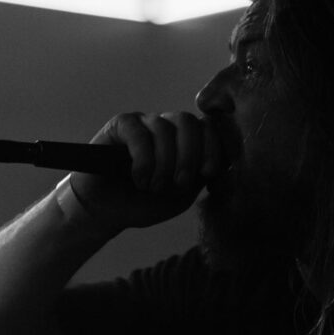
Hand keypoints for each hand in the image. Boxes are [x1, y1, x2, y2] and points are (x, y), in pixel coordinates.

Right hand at [70, 112, 224, 229]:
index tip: (207, 172)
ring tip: (153, 187)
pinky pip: (139, 133)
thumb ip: (202, 176)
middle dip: (189, 154)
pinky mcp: (120, 125)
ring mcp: (143, 123)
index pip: (207, 128)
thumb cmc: (144, 204)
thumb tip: (227, 161)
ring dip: (164, 163)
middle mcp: (166, 127)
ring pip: (164, 128)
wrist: (105, 213)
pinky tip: (139, 178)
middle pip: (188, 121)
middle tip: (179, 182)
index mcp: (185, 140)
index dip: (212, 147)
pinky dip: (144, 160)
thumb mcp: (182, 195)